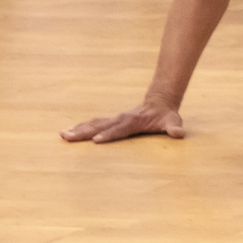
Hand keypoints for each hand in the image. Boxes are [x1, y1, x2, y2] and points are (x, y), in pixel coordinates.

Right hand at [61, 100, 185, 142]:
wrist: (160, 101)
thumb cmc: (166, 115)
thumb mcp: (173, 121)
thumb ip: (174, 127)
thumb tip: (179, 133)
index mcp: (133, 121)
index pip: (119, 129)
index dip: (109, 135)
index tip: (96, 141)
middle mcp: (121, 119)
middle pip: (100, 126)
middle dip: (84, 132)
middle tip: (68, 137)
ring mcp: (115, 119)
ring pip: (93, 124)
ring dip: (78, 129)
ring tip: (63, 135)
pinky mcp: (111, 121)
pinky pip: (93, 124)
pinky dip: (81, 128)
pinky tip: (68, 133)